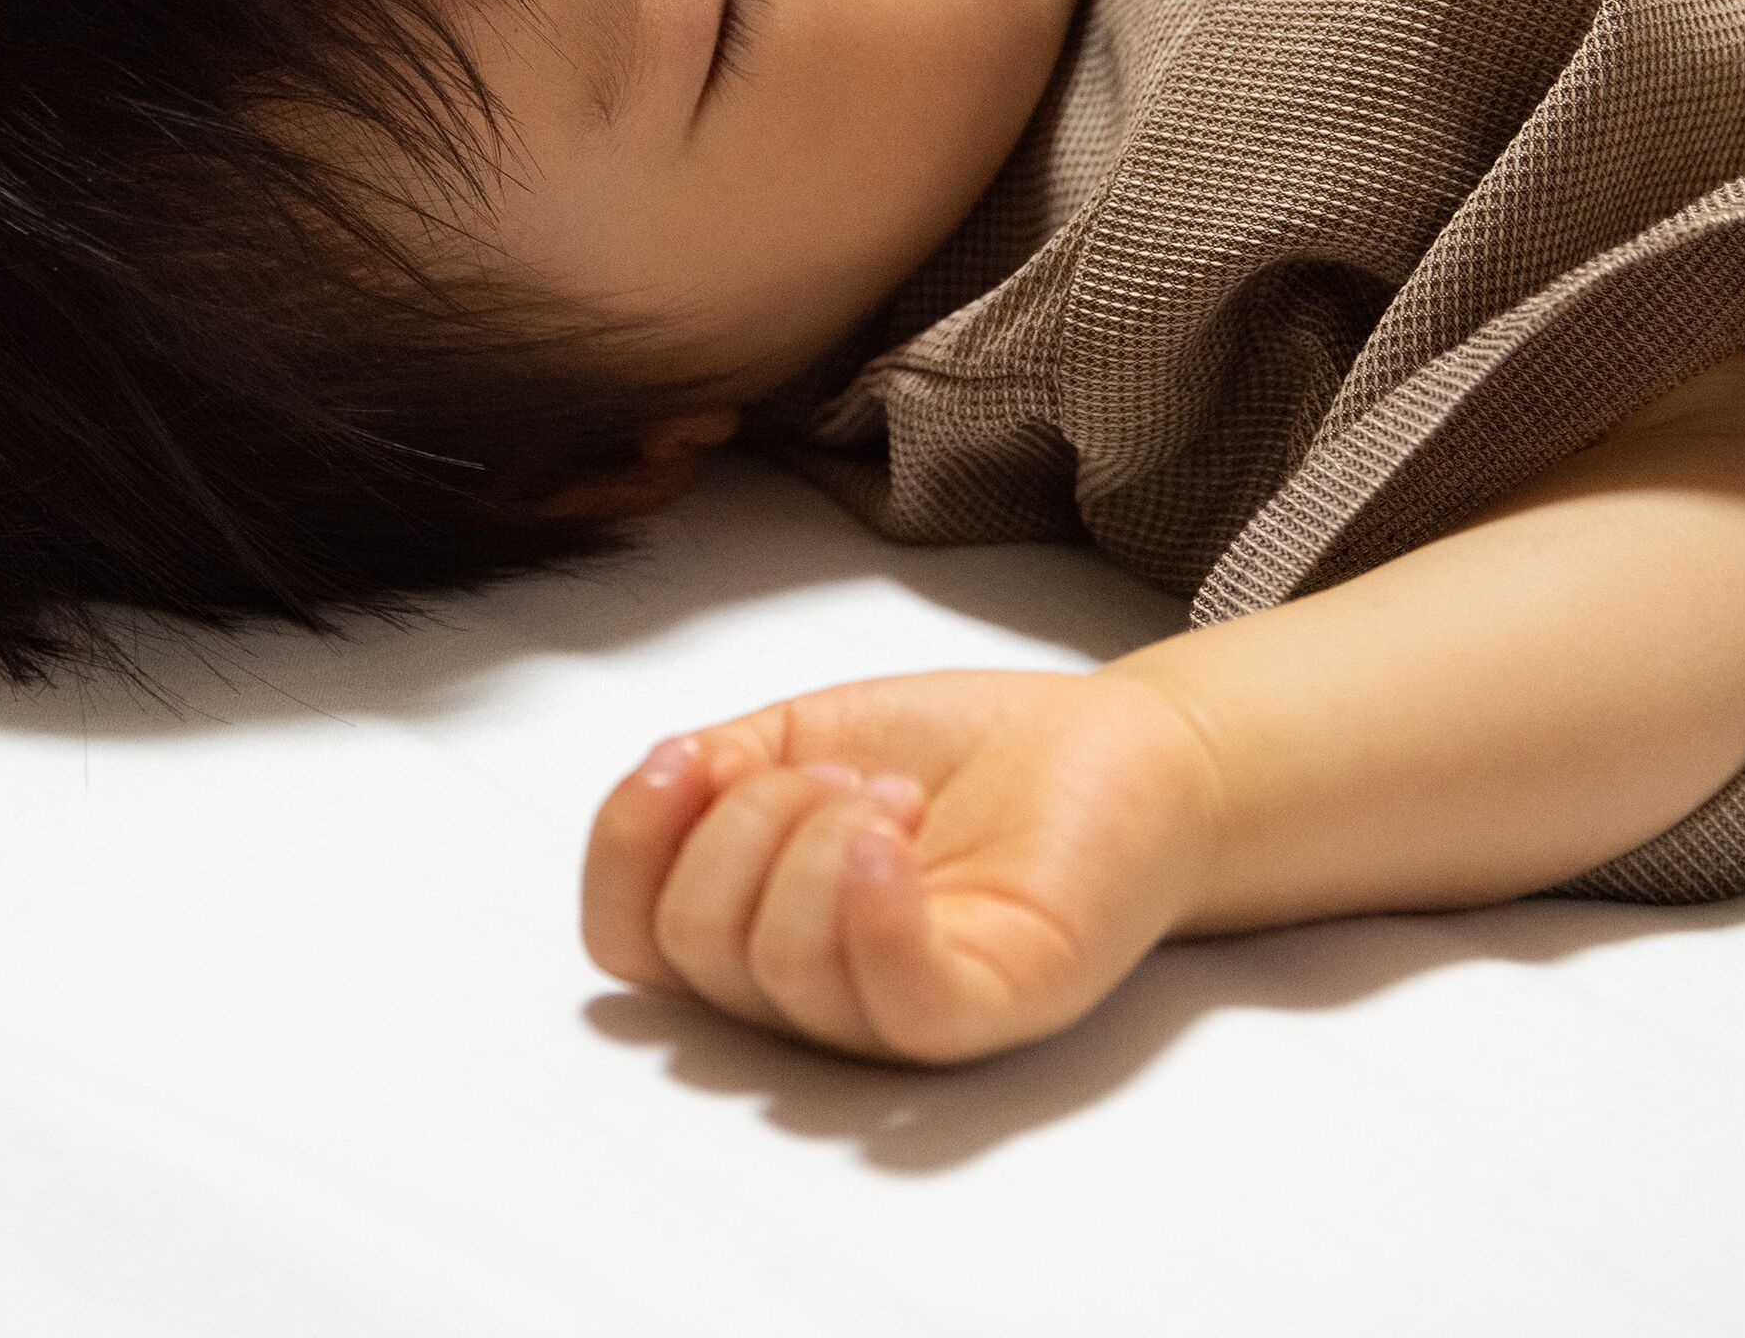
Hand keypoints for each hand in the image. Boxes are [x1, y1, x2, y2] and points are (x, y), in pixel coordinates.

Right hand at [581, 668, 1222, 1064]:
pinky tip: (890, 835)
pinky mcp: (987, 1009)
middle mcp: (813, 993)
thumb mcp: (802, 732)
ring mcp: (896, 1014)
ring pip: (779, 971)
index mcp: (755, 930)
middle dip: (746, 821)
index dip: (626, 844)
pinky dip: (870, 908)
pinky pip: (895, 1001)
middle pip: (694, 948)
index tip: (687, 756)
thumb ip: (713, 769)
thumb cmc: (967, 754)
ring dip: (816, 836)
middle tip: (843, 771)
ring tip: (893, 793)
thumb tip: (657, 785)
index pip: (626, 943)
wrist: (1119, 746)